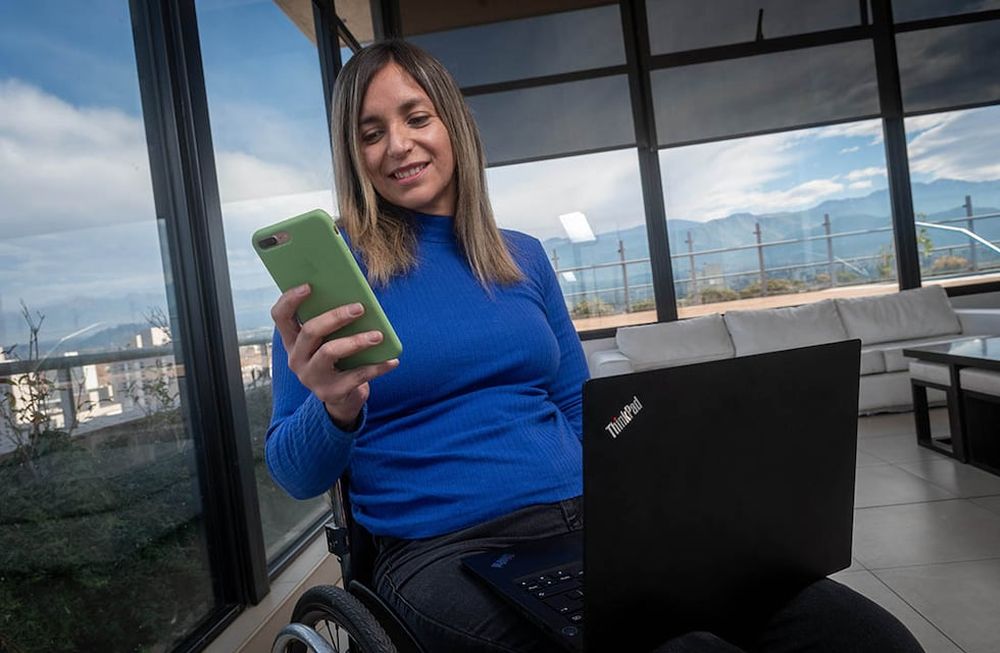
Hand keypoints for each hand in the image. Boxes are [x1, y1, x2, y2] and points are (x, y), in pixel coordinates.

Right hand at [271, 284, 398, 428]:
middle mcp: (297, 358)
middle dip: (335, 317)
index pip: (280, 316)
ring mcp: (311, 377)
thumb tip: (355, 299)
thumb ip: (333, 322)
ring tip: (379, 335)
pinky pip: (356, 376)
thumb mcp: (329, 340)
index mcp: (292, 341)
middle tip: (360, 308)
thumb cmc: (337, 359)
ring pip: (330, 352)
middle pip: (310, 331)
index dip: (290, 299)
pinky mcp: (330, 392)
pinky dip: (377, 367)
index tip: (309, 286)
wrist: (342, 397)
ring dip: (356, 341)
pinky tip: (392, 361)